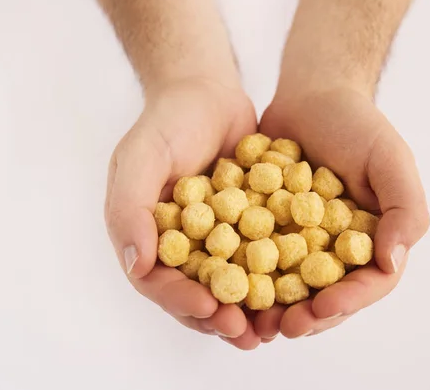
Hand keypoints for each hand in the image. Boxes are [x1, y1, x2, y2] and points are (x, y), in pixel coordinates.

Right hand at [104, 78, 261, 349]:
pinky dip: (278, 276)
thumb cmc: (167, 123)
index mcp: (149, 237)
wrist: (208, 94)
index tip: (211, 311)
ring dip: (252, 309)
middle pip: (199, 291)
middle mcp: (183, 245)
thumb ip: (129, 208)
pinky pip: (263, 256)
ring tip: (276, 328)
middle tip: (248, 336)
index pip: (160, 281)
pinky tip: (300, 290)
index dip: (183, 301)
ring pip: (234, 282)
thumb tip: (138, 266)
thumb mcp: (140, 158)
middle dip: (222, 317)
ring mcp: (218, 237)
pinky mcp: (250, 225)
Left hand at [255, 85, 429, 338]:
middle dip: (307, 316)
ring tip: (250, 323)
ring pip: (289, 286)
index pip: (369, 283)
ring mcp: (300, 240)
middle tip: (281, 327)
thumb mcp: (389, 159)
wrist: (311, 95)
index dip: (348, 302)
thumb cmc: (356, 123)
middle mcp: (338, 247)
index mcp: (373, 239)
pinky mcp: (267, 228)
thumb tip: (392, 262)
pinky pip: (255, 258)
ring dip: (273, 309)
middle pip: (327, 294)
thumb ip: (403, 209)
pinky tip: (225, 287)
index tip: (322, 309)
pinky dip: (244, 276)